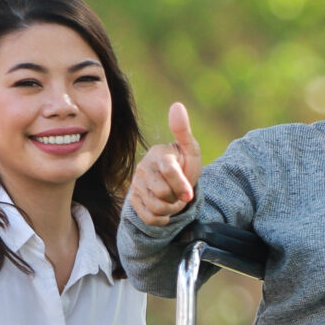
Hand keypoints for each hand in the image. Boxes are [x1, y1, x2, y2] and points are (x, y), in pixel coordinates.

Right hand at [127, 102, 203, 225]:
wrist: (175, 182)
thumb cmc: (185, 164)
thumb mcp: (191, 150)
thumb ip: (183, 131)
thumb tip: (176, 106)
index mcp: (158, 154)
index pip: (168, 171)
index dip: (181, 184)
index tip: (189, 194)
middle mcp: (143, 168)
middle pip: (162, 194)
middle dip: (177, 198)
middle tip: (181, 193)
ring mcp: (136, 184)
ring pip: (155, 208)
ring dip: (170, 209)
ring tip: (173, 199)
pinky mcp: (133, 199)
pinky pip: (149, 218)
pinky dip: (161, 218)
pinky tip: (165, 209)